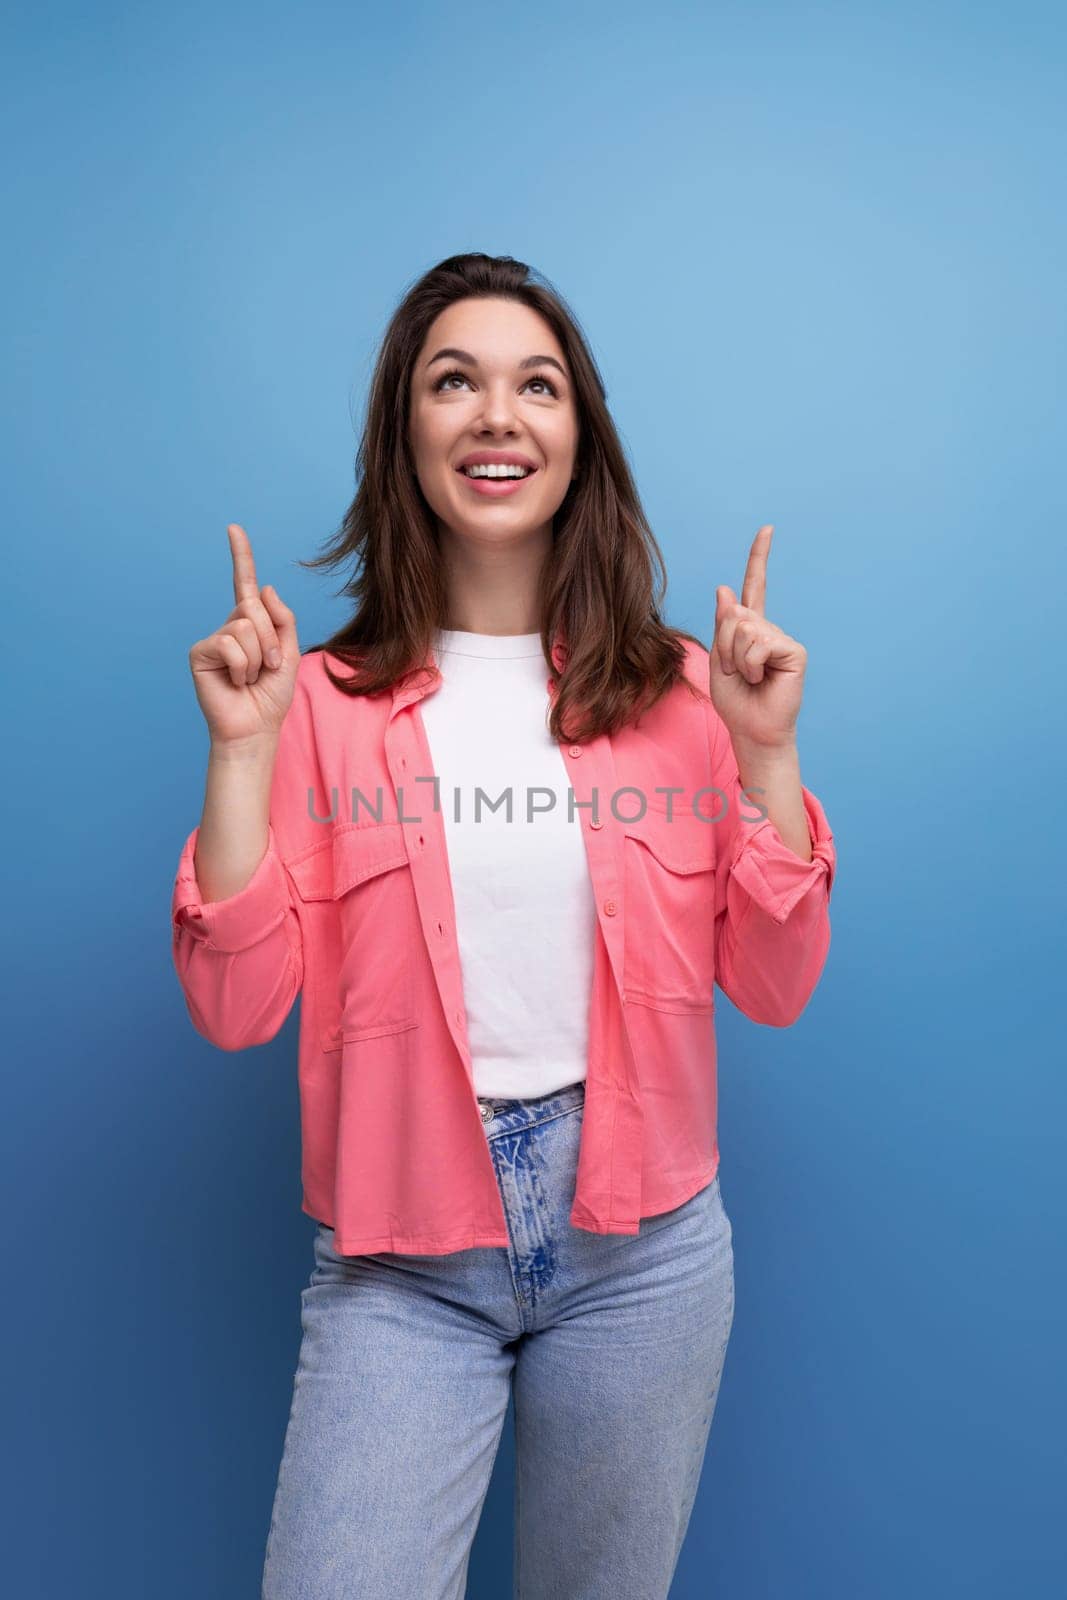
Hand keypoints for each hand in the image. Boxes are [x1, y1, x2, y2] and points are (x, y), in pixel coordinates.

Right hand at [188, 524, 299, 746]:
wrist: (256, 727)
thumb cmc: (271, 695)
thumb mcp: (289, 653)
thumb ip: (282, 619)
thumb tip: (265, 587)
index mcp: (252, 624)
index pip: (246, 584)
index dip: (241, 556)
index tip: (234, 528)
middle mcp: (231, 626)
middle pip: (254, 607)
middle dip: (271, 640)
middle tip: (268, 669)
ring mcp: (214, 638)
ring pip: (244, 626)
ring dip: (258, 657)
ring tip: (251, 678)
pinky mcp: (201, 653)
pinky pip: (229, 644)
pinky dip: (241, 667)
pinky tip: (236, 682)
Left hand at [709, 525, 806, 750]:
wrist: (751, 729)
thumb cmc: (735, 700)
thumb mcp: (718, 658)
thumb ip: (722, 624)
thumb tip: (725, 587)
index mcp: (750, 628)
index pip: (755, 586)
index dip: (760, 557)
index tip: (767, 529)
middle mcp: (768, 629)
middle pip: (734, 614)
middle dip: (724, 646)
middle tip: (735, 671)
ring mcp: (782, 638)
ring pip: (744, 628)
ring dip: (736, 658)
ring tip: (748, 677)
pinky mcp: (794, 651)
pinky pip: (759, 643)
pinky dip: (750, 665)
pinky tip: (760, 679)